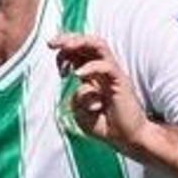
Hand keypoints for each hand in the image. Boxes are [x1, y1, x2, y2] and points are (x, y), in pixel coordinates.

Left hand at [50, 33, 149, 152]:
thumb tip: (80, 83)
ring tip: (65, 46)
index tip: (59, 69)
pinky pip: (107, 67)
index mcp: (91, 74)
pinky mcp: (121, 81)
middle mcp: (102, 69)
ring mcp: (112, 73)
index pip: (77, 52)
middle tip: (51, 43)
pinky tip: (77, 75)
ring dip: (80, 42)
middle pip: (87, 42)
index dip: (63, 53)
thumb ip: (76, 98)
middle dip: (67, 39)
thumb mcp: (80, 113)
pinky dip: (91, 67)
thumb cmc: (104, 125)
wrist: (126, 138)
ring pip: (99, 45)